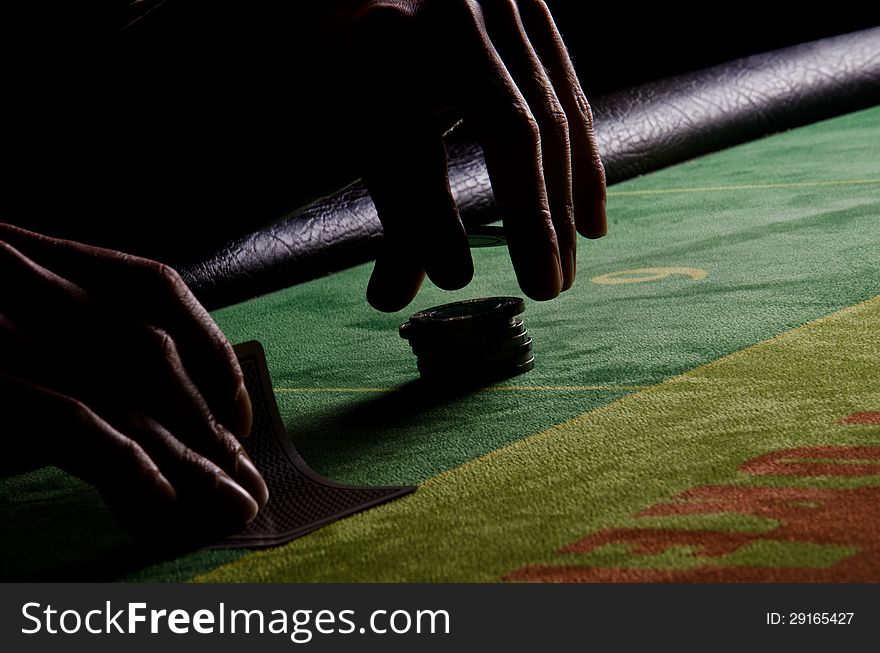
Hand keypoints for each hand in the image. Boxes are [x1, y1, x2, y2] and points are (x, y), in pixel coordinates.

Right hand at [0, 224, 267, 538]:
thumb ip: (51, 339)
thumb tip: (138, 416)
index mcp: (31, 251)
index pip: (152, 288)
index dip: (209, 350)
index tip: (236, 414)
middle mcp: (20, 274)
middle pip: (151, 351)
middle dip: (207, 425)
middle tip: (249, 486)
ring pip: (124, 386)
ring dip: (186, 454)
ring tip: (228, 508)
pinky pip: (66, 415)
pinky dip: (122, 462)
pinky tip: (158, 507)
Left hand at [311, 0, 606, 310]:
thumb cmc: (365, 65)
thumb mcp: (355, 126)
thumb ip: (387, 203)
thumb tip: (388, 301)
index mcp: (379, 48)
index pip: (407, 145)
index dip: (427, 217)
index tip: (454, 278)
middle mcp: (447, 17)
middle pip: (505, 126)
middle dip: (530, 218)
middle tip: (542, 288)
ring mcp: (501, 7)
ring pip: (551, 117)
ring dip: (564, 206)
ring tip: (563, 273)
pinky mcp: (536, 12)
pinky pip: (572, 97)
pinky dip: (585, 167)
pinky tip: (591, 225)